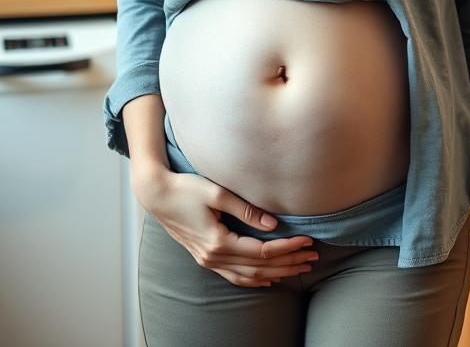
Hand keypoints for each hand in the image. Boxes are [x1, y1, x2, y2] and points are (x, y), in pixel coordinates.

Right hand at [132, 164, 318, 286]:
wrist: (157, 196)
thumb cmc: (187, 189)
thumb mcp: (218, 194)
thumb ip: (246, 210)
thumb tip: (274, 224)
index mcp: (218, 242)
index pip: (262, 251)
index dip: (287, 247)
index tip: (308, 240)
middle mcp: (212, 257)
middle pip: (259, 267)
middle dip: (288, 263)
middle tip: (312, 257)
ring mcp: (207, 260)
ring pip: (248, 276)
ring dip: (275, 273)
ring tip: (299, 267)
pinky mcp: (205, 257)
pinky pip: (233, 276)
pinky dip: (253, 279)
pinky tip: (267, 278)